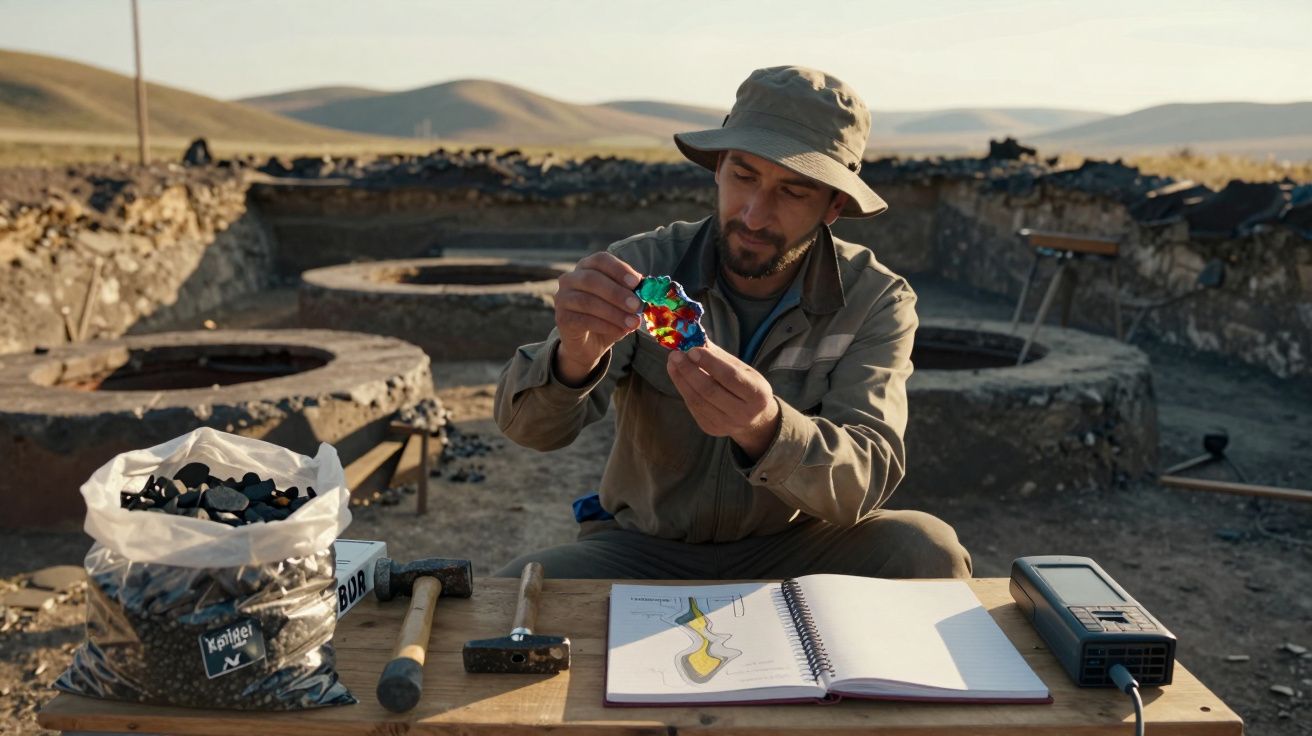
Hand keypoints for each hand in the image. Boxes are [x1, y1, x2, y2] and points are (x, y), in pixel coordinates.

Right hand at [553, 252, 643, 385]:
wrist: (589, 344)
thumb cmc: (608, 317)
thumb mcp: (624, 303)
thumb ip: (633, 293)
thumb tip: (649, 289)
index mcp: (587, 267)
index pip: (600, 259)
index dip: (618, 269)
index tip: (636, 282)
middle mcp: (570, 279)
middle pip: (592, 279)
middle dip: (617, 293)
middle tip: (637, 306)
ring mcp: (562, 298)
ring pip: (588, 301)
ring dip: (614, 312)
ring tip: (633, 323)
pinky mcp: (562, 319)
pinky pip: (583, 320)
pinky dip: (605, 325)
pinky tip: (620, 331)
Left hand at [666, 341, 780, 461]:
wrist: (754, 419)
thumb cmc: (747, 387)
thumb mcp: (743, 370)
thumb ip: (720, 357)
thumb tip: (695, 339)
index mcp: (757, 394)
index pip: (730, 377)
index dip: (709, 363)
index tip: (693, 350)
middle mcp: (744, 413)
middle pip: (710, 390)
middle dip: (689, 371)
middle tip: (676, 355)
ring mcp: (726, 424)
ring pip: (698, 400)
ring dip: (681, 379)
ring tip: (672, 363)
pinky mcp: (712, 429)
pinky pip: (693, 407)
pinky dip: (683, 390)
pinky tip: (677, 376)